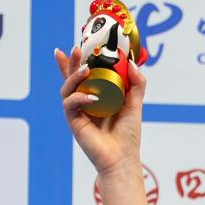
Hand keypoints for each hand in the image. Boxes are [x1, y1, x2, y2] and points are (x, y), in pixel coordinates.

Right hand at [55, 44, 146, 176]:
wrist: (122, 159)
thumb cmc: (127, 135)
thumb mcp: (134, 105)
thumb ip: (137, 84)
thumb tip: (132, 63)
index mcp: (96, 96)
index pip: (83, 75)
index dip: (76, 61)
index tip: (76, 45)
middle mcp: (84, 102)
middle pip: (72, 78)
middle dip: (72, 62)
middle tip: (76, 48)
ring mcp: (78, 112)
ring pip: (67, 88)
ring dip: (74, 76)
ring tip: (85, 69)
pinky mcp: (75, 122)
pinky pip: (70, 104)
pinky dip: (79, 98)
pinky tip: (91, 98)